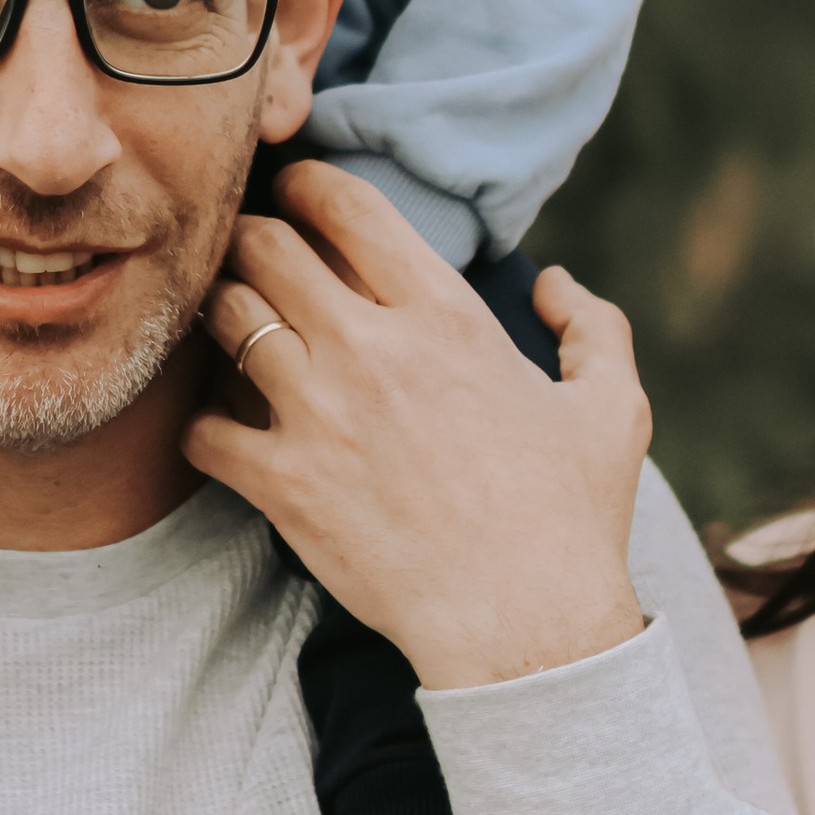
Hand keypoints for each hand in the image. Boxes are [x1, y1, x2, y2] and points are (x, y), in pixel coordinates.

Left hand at [184, 164, 650, 689]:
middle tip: (251, 257)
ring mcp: (319, 414)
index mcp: (446, 317)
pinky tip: (229, 435)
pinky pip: (202, 428)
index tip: (296, 191)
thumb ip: (592, 328)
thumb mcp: (612, 409)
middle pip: (265, 246)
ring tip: (236, 331)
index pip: (347, 206)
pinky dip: (206, 427)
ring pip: (225, 318)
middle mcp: (373, 349)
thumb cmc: (573, 520)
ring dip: (225, 317)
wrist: (526, 630)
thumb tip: (554, 283)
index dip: (308, 184)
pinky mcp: (282, 483)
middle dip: (251, 239)